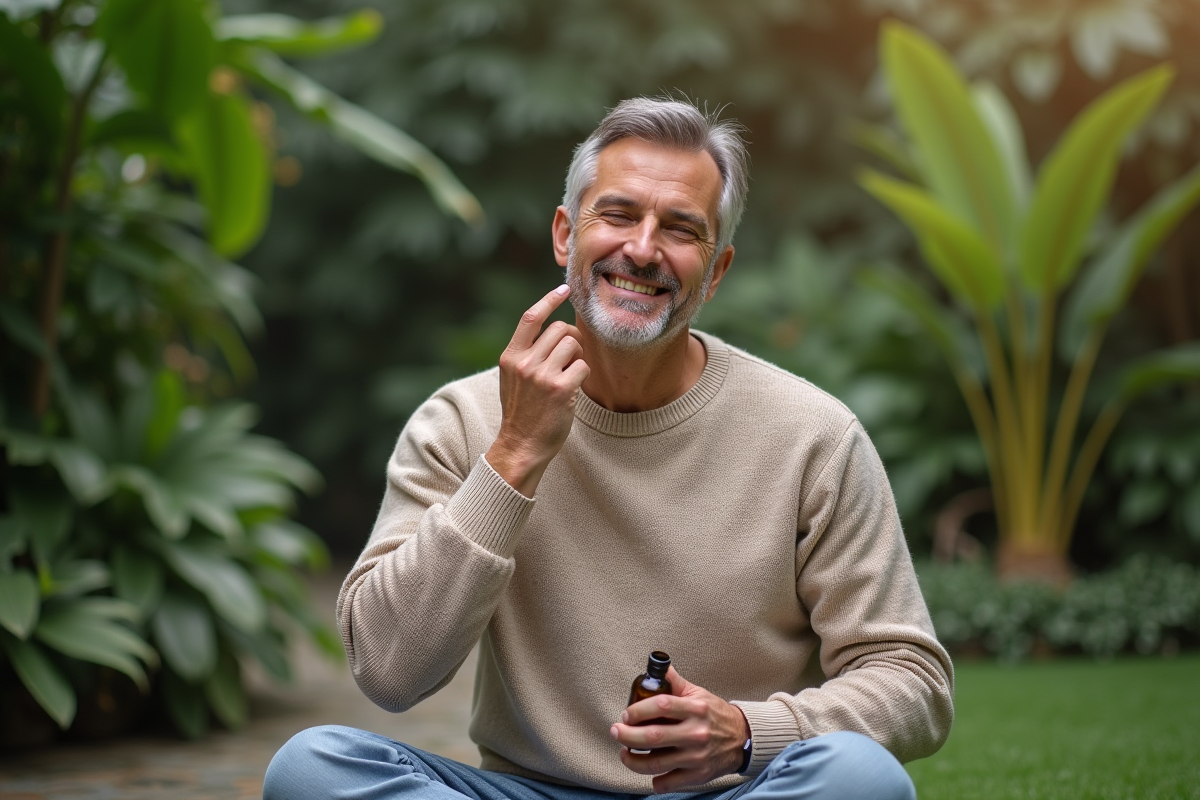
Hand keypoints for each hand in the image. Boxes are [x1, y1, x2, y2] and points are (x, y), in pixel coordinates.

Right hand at [485, 284, 588, 496]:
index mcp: (510, 357)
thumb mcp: (512, 379)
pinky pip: (583, 366)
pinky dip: (583, 375)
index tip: (564, 288)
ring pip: (574, 345)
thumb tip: (548, 329)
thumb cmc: (521, 413)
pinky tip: (573, 389)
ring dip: (578, 358)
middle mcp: (524, 362)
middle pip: (560, 329)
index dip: (549, 299)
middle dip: (572, 339)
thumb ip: (525, 355)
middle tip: (571, 358)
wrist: (520, 446)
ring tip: (569, 376)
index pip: (530, 318)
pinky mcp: (560, 389)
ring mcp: (542, 375)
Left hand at [610, 665, 750, 792]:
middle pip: (653, 737)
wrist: (742, 738)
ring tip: (624, 753)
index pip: (661, 705)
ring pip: (656, 763)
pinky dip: (654, 780)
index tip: (626, 714)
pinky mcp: (698, 775)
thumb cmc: (715, 715)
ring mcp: (697, 756)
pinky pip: (669, 783)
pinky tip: (648, 772)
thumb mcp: (699, 694)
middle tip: (616, 731)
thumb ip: (676, 683)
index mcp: (695, 709)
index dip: (638, 710)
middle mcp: (696, 733)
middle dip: (627, 735)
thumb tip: (660, 666)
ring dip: (633, 761)